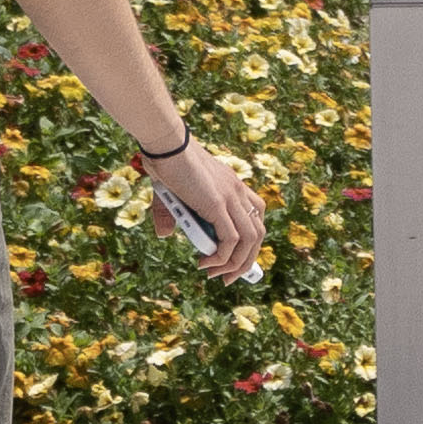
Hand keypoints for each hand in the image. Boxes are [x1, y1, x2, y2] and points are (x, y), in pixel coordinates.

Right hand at [143, 139, 273, 281]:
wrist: (166, 145)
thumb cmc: (167, 164)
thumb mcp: (172, 195)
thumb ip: (171, 215)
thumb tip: (164, 235)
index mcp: (234, 187)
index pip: (256, 218)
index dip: (250, 244)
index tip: (237, 262)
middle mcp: (238, 192)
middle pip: (258, 233)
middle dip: (246, 261)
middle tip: (227, 277)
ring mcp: (231, 197)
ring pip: (250, 240)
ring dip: (234, 263)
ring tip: (214, 273)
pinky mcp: (218, 203)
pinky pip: (231, 239)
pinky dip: (222, 256)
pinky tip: (206, 262)